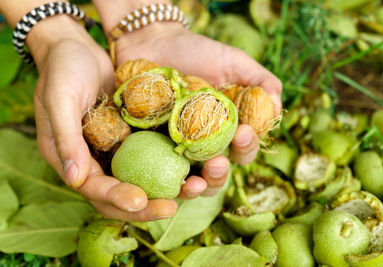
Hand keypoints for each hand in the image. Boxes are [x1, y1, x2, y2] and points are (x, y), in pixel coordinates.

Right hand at [32, 16, 177, 220]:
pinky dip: (169, 164)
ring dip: (164, 190)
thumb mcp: (59, 99)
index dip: (116, 198)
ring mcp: (116, 150)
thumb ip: (66, 138)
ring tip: (191, 188)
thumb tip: (76, 181)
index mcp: (72, 159)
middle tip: (172, 207)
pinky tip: (192, 164)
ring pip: (140, 180)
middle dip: (145, 206)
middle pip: (120, 194)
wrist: (78, 49)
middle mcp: (95, 161)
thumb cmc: (63, 69)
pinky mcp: (133, 137)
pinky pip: (152, 156)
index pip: (94, 189)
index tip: (140, 201)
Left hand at [114, 23, 281, 198]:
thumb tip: (277, 109)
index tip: (243, 132)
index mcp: (228, 128)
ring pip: (189, 180)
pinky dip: (164, 180)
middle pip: (217, 173)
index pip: (243, 148)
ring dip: (196, 187)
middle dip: (220, 174)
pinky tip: (165, 177)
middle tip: (217, 163)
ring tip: (195, 183)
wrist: (152, 42)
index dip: (247, 146)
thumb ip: (261, 81)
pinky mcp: (149, 148)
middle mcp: (204, 144)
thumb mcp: (233, 61)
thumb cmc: (196, 51)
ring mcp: (176, 148)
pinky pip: (157, 172)